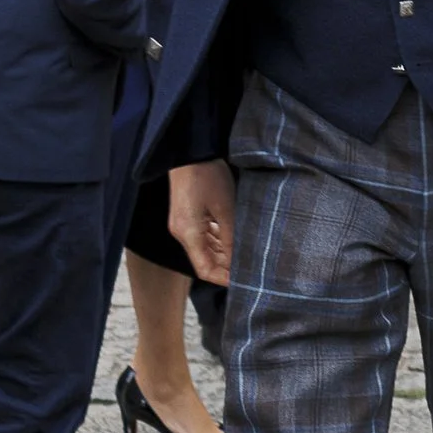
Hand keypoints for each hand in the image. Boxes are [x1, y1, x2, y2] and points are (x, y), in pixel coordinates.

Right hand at [168, 157, 235, 284]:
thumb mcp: (225, 208)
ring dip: (223, 253)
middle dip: (226, 266)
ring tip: (245, 253)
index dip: (223, 279)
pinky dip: (216, 240)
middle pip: (204, 260)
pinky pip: (201, 236)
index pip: (205, 270)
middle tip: (250, 267)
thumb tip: (240, 260)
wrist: (190, 152)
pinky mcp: (185, 216)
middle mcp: (182, 233)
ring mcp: (182, 225)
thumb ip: (231, 237)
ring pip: (204, 248)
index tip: (243, 281)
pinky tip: (232, 238)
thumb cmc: (208, 176)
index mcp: (189, 234)